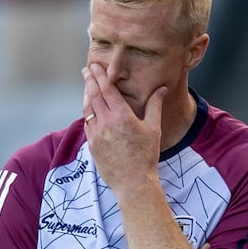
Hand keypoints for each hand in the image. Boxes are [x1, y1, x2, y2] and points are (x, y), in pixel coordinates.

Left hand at [82, 63, 165, 189]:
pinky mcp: (92, 145)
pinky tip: (89, 108)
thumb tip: (161, 88)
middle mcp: (106, 122)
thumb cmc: (146, 155)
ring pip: (87, 109)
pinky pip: (87, 123)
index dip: (100, 76)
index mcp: (121, 116)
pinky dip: (87, 112)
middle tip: (87, 70)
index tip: (95, 66)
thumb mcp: (154, 129)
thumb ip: (154, 106)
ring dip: (87, 95)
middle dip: (90, 80)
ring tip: (87, 85)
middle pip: (94, 95)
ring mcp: (96, 134)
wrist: (133, 182)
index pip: (107, 89)